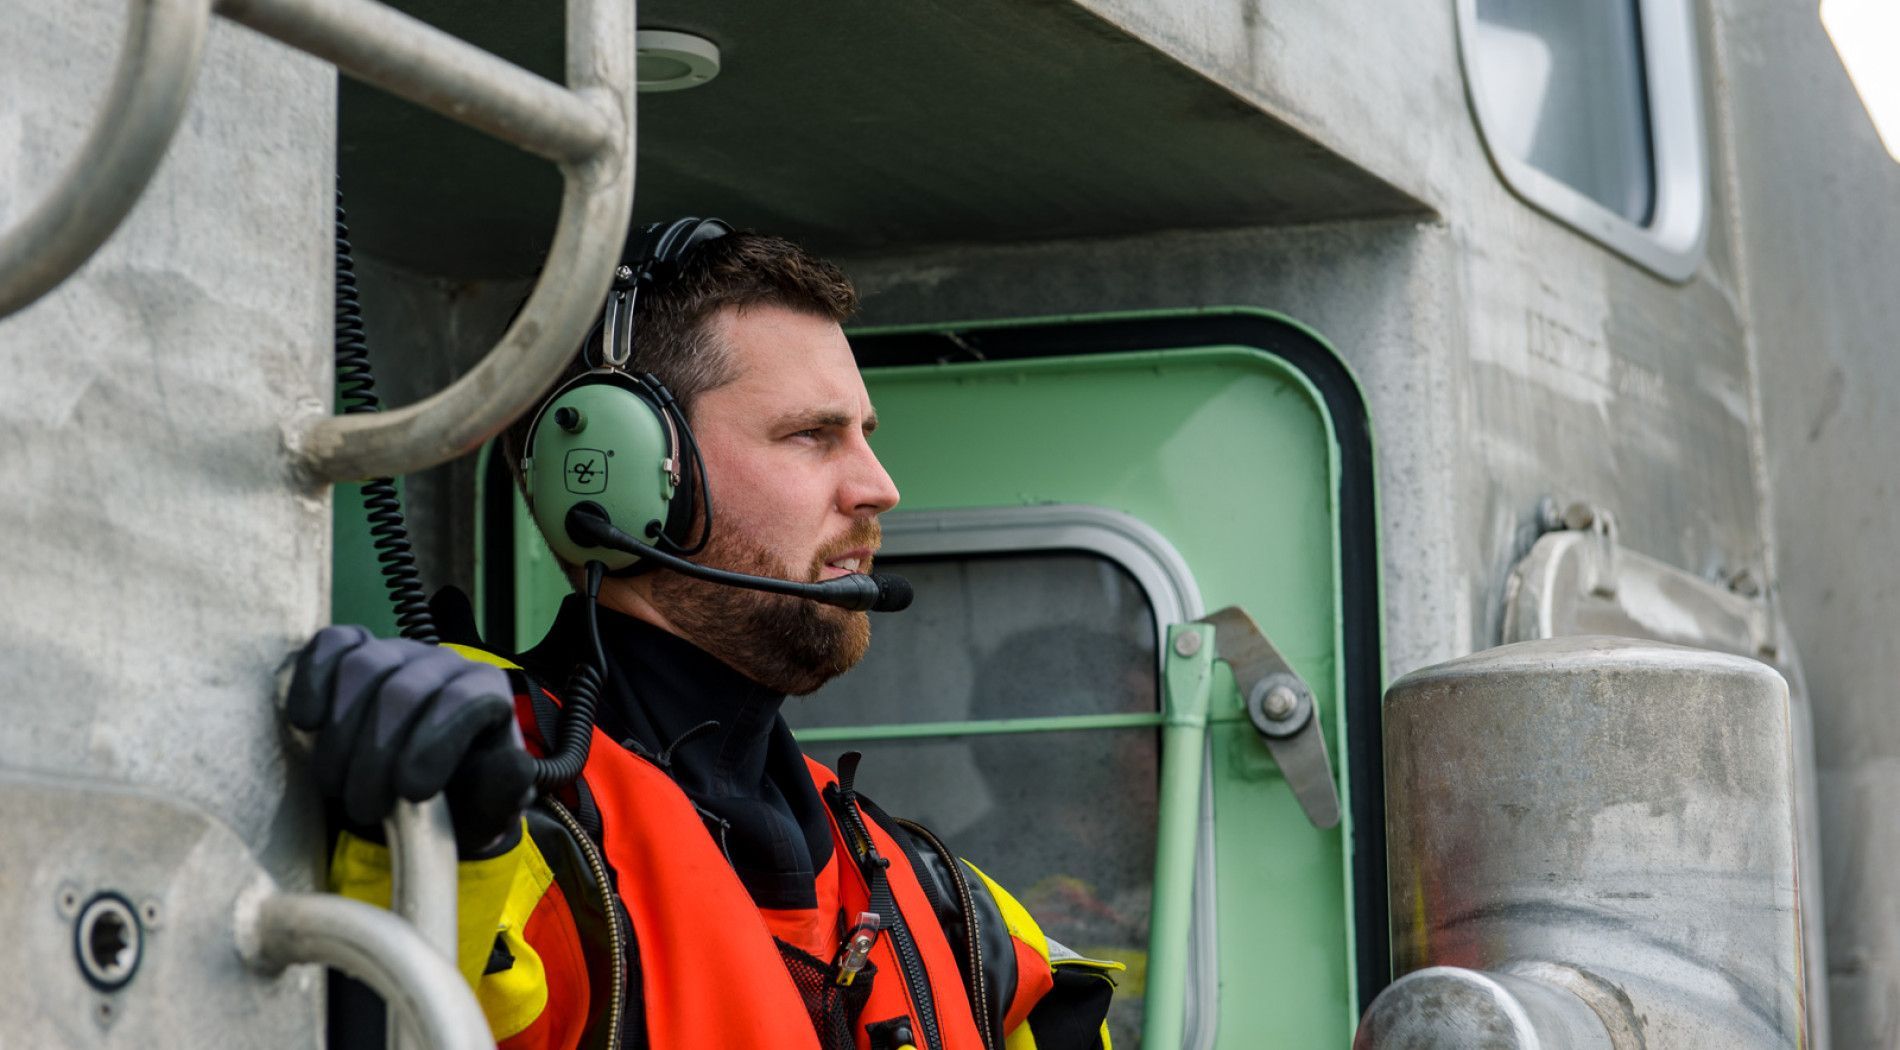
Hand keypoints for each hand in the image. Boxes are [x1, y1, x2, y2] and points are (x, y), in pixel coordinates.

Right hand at [288, 625, 534, 853]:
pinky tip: (308, 724)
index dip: (435, 745)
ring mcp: (396, 651)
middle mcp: (443, 662)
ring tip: (336, 785)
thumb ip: (505, 788)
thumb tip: (515, 765)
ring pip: (364, 668)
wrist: (413, 801)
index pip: (465, 699)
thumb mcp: (488, 807)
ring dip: (341, 735)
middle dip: (377, 756)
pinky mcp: (352, 650)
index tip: (411, 792)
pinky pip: (330, 645)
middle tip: (365, 807)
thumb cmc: (456, 802)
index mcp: (486, 691)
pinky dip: (313, 681)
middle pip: (404, 690)